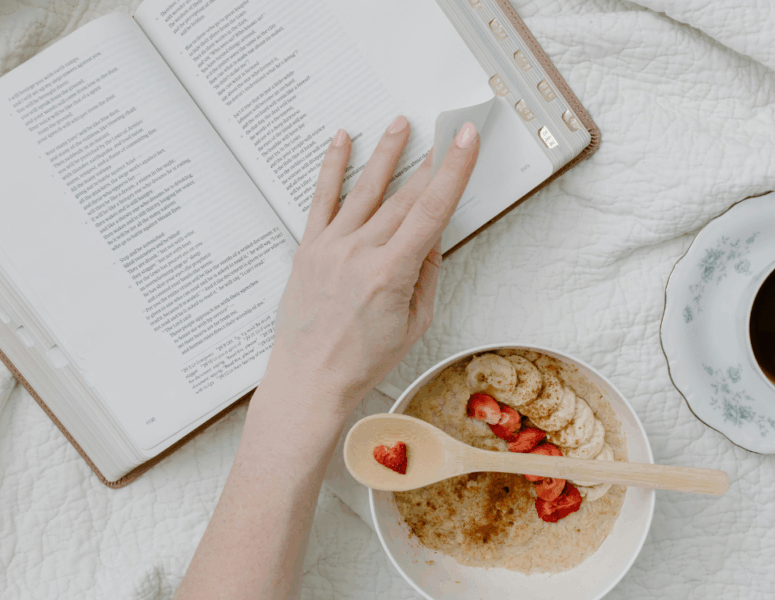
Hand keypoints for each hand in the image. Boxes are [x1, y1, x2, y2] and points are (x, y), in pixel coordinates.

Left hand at [264, 116, 479, 413]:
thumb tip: (431, 235)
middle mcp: (360, 252)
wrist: (309, 379)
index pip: (432, 210)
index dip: (454, 170)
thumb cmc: (362, 360)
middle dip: (430, 162)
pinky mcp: (309, 247)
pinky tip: (341, 140)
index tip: (465, 139)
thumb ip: (425, 275)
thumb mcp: (414, 324)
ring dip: (386, 153)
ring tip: (401, 123)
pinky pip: (321, 198)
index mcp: (390, 273)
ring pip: (365, 188)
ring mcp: (331, 246)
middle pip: (404, 196)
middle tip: (447, 131)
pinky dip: (332, 166)